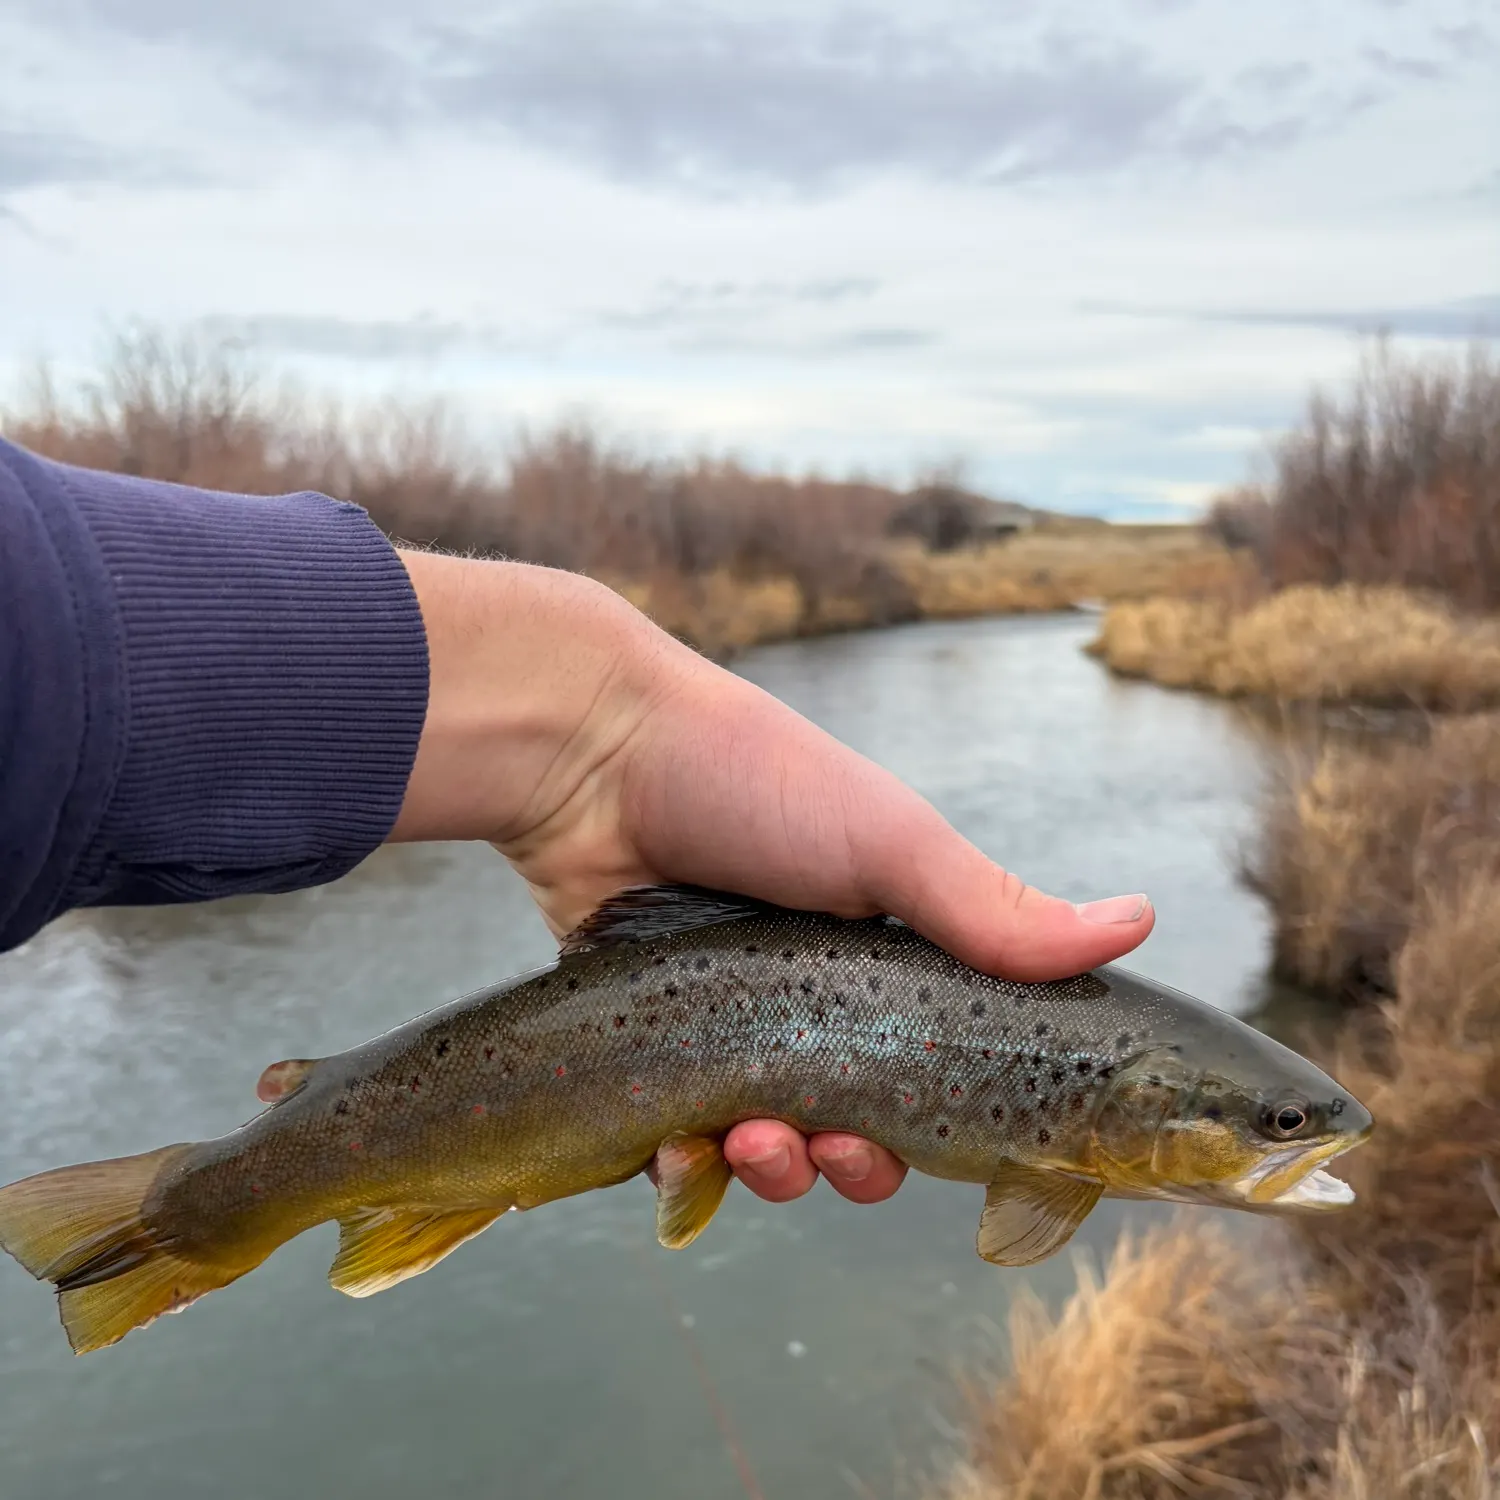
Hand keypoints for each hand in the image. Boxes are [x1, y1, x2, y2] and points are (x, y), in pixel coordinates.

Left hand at [390, 554, 1153, 1207]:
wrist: (595, 756)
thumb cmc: (753, 780)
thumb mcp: (889, 842)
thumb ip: (996, 908)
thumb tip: (1139, 921)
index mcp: (884, 961)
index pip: (943, 1070)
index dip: (951, 1126)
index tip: (948, 1150)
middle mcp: (814, 1002)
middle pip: (860, 1127)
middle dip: (856, 1159)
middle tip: (835, 1148)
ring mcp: (730, 1028)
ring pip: (772, 1148)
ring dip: (776, 1169)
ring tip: (754, 1142)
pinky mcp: (653, 1048)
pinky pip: (680, 1143)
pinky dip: (689, 1167)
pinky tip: (682, 1155)